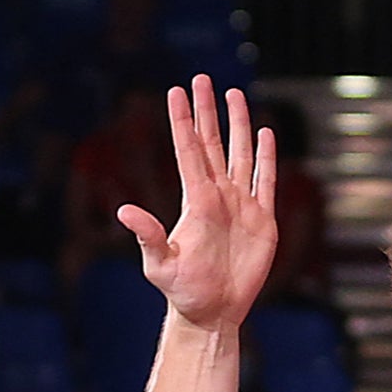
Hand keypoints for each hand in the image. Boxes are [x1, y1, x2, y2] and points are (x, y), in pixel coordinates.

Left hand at [118, 76, 277, 332]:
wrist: (213, 312)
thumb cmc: (182, 291)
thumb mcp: (160, 263)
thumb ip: (147, 235)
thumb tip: (124, 210)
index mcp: (195, 200)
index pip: (189, 150)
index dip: (184, 120)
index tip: (176, 91)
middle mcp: (217, 195)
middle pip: (212, 142)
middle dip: (208, 110)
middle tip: (202, 78)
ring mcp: (241, 204)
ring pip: (240, 154)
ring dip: (238, 125)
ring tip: (235, 95)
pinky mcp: (262, 220)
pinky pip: (265, 181)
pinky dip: (267, 157)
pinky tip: (265, 135)